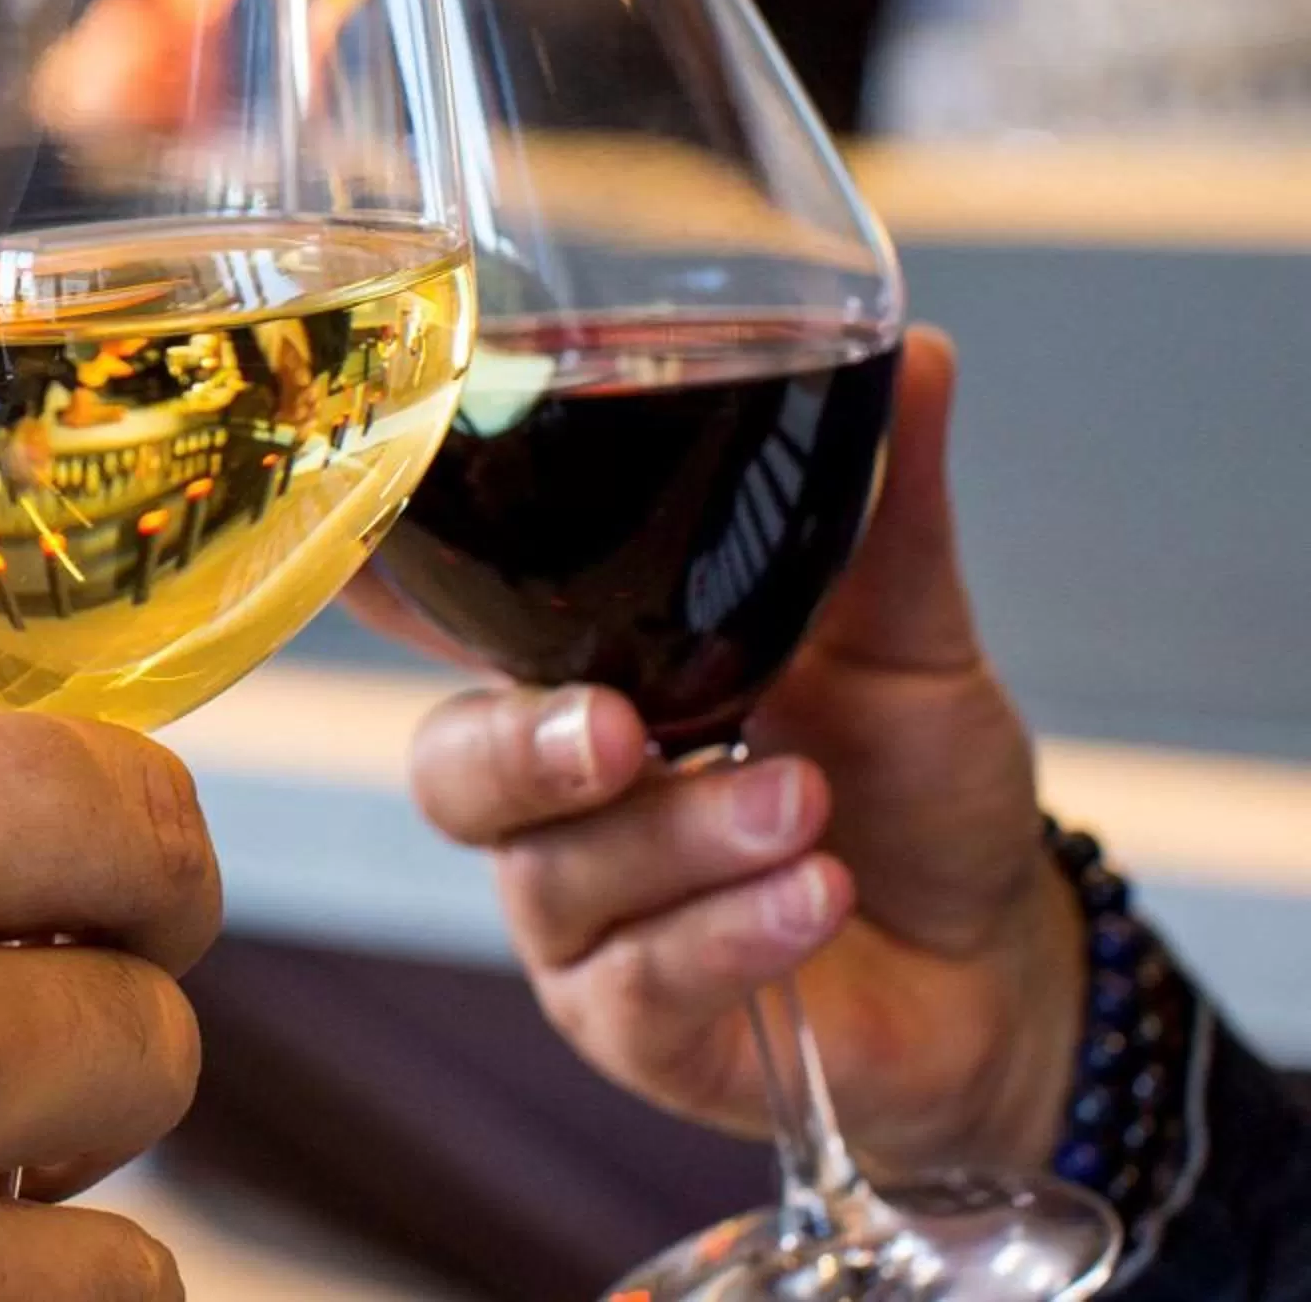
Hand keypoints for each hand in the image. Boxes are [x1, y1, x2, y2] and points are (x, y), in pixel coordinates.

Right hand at [401, 330, 1086, 1178]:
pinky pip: (639, 981)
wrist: (1005, 961)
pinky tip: (814, 895)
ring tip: (806, 806)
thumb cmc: (915, 780)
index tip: (370, 540)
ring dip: (685, 838)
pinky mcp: (632, 1025)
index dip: (379, 581)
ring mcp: (579, 918)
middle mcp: (551, 795)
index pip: (439, 616)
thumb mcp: (907, 634)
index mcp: (581, 671)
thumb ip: (887, 508)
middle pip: (448, 769)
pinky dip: (731, 929)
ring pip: (555, 876)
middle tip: (626, 731)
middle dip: (523, 749)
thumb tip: (921, 349)